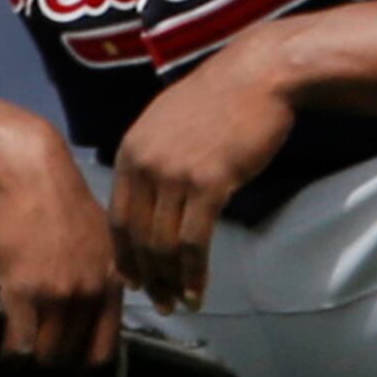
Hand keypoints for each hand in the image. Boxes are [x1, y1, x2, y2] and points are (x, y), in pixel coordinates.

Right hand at [0, 130, 123, 367]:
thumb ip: (100, 274)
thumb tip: (94, 307)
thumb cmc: (57, 201)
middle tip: (42, 371)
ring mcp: (60, 293)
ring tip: (23, 363)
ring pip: (48, 355)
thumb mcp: (98, 238)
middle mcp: (92, 292)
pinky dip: (12, 353)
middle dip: (57, 368)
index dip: (88, 366)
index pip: (107, 346)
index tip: (74, 375)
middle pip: (75, 356)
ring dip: (33, 363)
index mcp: (114, 280)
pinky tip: (6, 350)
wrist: (27, 173)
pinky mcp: (25, 289)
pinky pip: (20, 342)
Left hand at [108, 36, 298, 313]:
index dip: (123, 254)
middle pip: (136, 237)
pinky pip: (193, 241)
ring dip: (171, 281)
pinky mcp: (209, 182)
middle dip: (146, 276)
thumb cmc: (224, 96)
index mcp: (131, 151)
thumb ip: (155, 155)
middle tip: (159, 302)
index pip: (117, 216)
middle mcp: (145, 165)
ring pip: (162, 244)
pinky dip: (194, 272)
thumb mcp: (170, 121)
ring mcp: (175, 174)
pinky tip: (200, 290)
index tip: (133, 279)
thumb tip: (154, 191)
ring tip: (181, 302)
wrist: (260, 74)